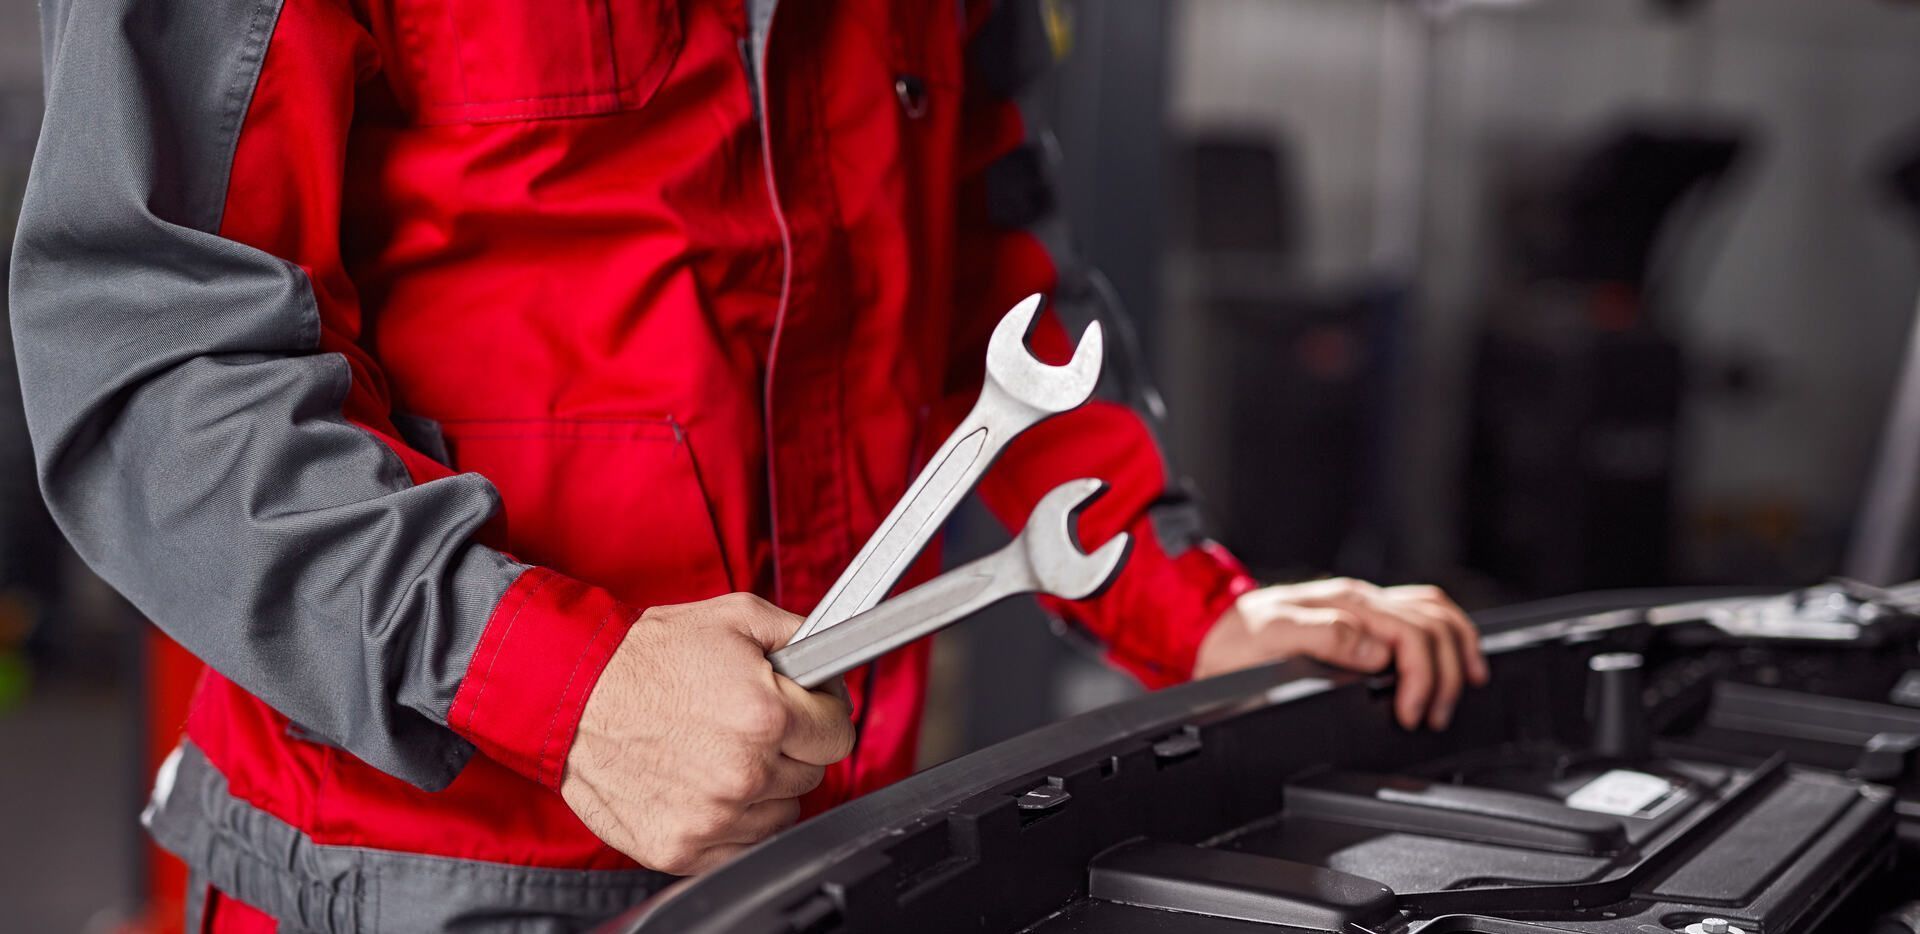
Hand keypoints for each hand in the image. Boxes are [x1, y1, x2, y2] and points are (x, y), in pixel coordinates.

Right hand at [560, 593, 854, 874]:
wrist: (573, 694)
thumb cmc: (646, 657)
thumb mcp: (735, 617)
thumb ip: (800, 636)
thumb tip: (835, 657)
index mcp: (765, 715)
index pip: (839, 735)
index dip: (824, 714)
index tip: (805, 709)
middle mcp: (744, 772)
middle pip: (812, 774)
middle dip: (791, 747)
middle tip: (749, 724)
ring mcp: (714, 817)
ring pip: (781, 812)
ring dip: (764, 787)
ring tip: (720, 751)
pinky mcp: (683, 848)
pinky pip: (742, 844)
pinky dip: (731, 820)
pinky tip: (702, 783)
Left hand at [1194, 578, 1487, 729]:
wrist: (1208, 633)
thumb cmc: (1235, 640)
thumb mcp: (1271, 639)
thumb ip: (1326, 638)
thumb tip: (1378, 653)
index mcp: (1345, 604)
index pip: (1410, 634)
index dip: (1422, 677)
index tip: (1412, 715)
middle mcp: (1360, 601)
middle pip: (1433, 625)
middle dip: (1444, 674)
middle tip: (1431, 716)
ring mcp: (1364, 607)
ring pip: (1436, 614)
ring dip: (1456, 652)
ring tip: (1455, 692)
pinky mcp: (1363, 618)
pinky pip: (1421, 616)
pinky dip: (1447, 637)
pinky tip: (1451, 660)